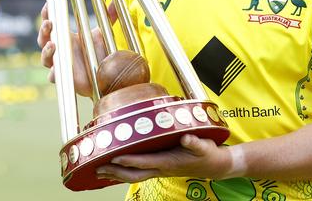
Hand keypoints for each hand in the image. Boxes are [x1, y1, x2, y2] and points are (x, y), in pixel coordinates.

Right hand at [37, 2, 115, 95]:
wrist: (104, 75)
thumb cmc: (99, 52)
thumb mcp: (103, 34)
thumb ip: (108, 18)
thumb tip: (113, 4)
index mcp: (65, 37)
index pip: (51, 23)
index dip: (47, 14)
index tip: (49, 5)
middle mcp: (59, 50)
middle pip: (43, 39)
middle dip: (44, 31)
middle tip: (49, 24)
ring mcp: (60, 64)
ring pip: (45, 58)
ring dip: (46, 51)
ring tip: (52, 45)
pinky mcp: (65, 78)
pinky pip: (54, 77)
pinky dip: (54, 73)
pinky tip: (55, 69)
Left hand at [96, 134, 234, 182]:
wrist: (214, 166)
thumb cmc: (207, 154)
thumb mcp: (205, 146)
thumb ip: (195, 142)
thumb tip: (186, 136)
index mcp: (170, 162)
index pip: (145, 162)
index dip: (129, 160)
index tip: (114, 157)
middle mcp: (162, 168)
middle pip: (134, 174)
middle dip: (115, 172)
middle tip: (97, 168)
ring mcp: (160, 169)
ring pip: (134, 176)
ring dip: (116, 175)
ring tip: (99, 171)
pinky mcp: (160, 167)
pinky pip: (138, 172)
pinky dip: (124, 172)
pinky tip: (115, 170)